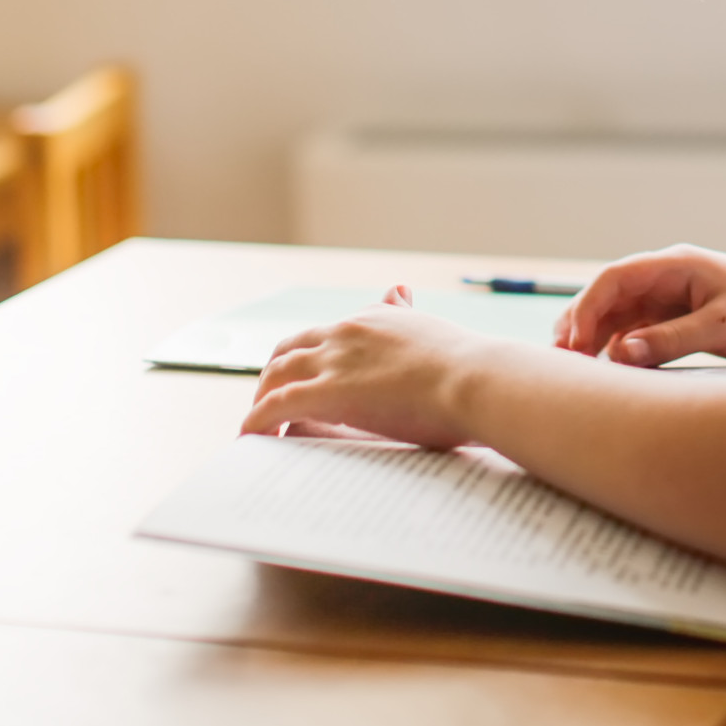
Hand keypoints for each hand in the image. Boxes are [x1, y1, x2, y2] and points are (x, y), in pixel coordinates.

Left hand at [240, 284, 483, 446]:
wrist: (477, 379)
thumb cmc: (468, 368)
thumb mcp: (432, 329)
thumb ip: (408, 314)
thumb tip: (399, 289)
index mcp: (375, 318)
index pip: (328, 333)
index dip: (310, 355)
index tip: (307, 376)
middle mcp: (348, 331)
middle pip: (290, 348)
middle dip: (275, 375)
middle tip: (271, 402)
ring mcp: (336, 359)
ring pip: (276, 373)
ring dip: (261, 398)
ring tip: (257, 424)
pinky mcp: (329, 391)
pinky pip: (276, 405)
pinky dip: (256, 420)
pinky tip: (249, 436)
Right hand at [554, 245, 725, 366]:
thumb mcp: (722, 327)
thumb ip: (670, 340)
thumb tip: (618, 353)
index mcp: (677, 265)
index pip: (615, 278)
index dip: (587, 307)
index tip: (573, 342)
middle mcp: (669, 279)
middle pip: (609, 296)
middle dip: (581, 323)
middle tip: (562, 361)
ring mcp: (673, 301)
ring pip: (620, 317)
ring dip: (596, 338)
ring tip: (575, 369)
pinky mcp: (681, 324)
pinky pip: (639, 334)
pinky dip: (619, 350)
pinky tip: (609, 373)